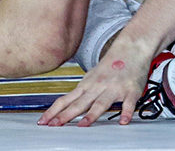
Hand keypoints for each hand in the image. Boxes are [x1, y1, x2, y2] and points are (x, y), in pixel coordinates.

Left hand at [38, 36, 153, 126]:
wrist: (131, 48)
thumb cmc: (111, 64)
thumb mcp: (92, 77)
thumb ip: (81, 93)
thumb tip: (65, 106)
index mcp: (87, 85)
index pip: (66, 100)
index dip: (53, 111)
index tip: (43, 122)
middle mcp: (98, 87)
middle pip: (80, 103)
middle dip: (66, 115)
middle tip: (55, 125)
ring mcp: (114, 89)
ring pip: (101, 103)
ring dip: (91, 114)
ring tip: (83, 125)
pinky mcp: (131, 91)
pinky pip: (128, 104)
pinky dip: (126, 112)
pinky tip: (123, 121)